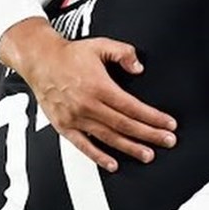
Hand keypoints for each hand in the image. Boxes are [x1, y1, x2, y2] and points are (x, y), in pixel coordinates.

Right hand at [0, 18, 177, 171]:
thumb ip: (123, 53)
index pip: (133, 107)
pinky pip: (83, 146)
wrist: (39, 60)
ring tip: (148, 155)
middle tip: (167, 141)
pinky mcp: (64, 126)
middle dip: (149, 135)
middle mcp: (88, 105)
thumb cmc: (69, 55)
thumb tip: (139, 67)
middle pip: (125, 125)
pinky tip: (113, 164)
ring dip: (130, 148)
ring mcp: (75, 118)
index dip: (153, 117)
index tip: (168, 124)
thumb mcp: (100, 45)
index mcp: (99, 86)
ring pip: (108, 138)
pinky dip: (98, 157)